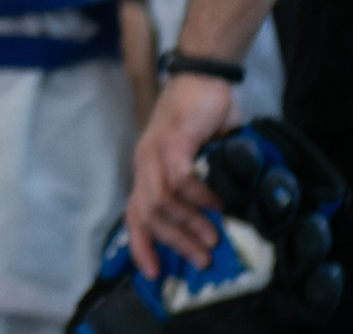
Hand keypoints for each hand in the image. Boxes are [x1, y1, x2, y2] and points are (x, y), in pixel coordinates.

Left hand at [126, 72, 238, 275]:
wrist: (203, 77)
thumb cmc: (202, 121)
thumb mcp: (197, 161)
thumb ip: (198, 188)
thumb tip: (218, 226)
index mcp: (146, 171)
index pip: (134, 214)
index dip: (141, 246)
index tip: (154, 274)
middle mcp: (144, 163)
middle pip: (147, 214)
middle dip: (174, 242)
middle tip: (203, 259)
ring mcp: (154, 150)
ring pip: (161, 199)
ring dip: (189, 223)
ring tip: (215, 236)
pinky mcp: (172, 138)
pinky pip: (179, 176)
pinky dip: (198, 195)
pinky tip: (218, 204)